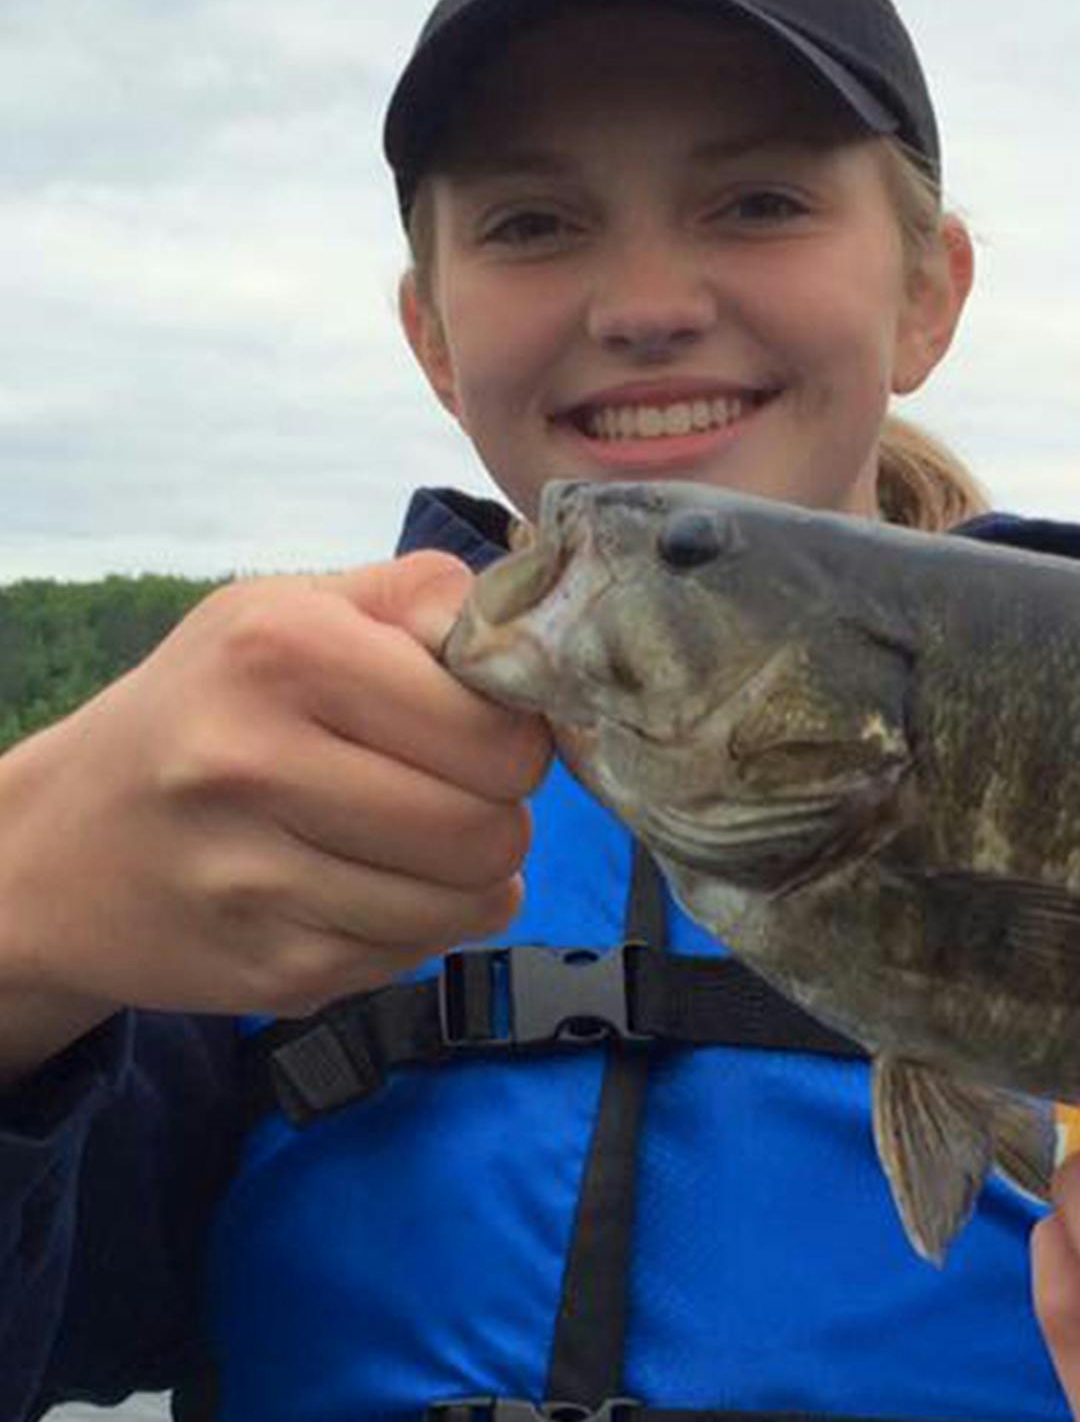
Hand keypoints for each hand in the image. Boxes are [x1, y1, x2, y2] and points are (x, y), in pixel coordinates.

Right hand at [0, 552, 552, 1064]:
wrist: (59, 846)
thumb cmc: (208, 707)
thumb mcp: (291, 609)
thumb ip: (422, 597)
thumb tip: (532, 627)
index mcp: (281, 652)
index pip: (497, 730)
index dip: (515, 736)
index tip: (478, 733)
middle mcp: (254, 763)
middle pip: (493, 828)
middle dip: (502, 813)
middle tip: (453, 792)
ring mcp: (258, 880)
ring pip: (474, 903)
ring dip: (472, 877)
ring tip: (411, 840)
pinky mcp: (273, 971)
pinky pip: (424, 953)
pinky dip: (421, 924)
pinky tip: (363, 885)